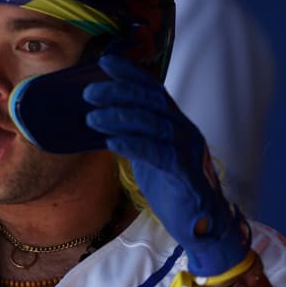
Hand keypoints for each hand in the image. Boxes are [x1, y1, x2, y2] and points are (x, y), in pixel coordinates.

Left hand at [83, 53, 249, 276]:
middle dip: (118, 93)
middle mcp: (183, 130)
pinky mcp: (185, 172)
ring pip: (152, 124)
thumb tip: (97, 121)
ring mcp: (186, 150)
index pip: (152, 89)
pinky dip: (134, 144)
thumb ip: (131, 136)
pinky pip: (157, 153)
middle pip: (150, 102)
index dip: (130, 74)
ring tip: (92, 117)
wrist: (198, 223)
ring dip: (120, 118)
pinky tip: (111, 142)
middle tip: (89, 93)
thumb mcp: (147, 155)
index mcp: (174, 122)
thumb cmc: (170, 186)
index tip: (104, 63)